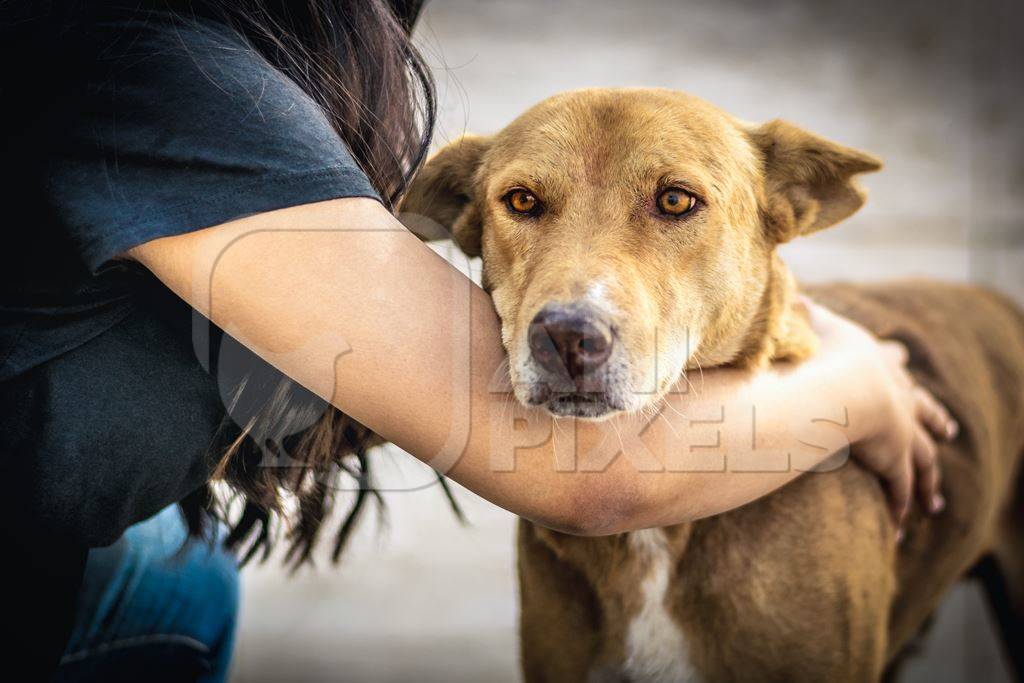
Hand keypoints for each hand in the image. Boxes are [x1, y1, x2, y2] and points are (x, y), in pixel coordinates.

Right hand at [804, 299, 956, 530]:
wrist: (838, 382)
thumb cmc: (814, 350)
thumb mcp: (801, 322)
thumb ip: (791, 310)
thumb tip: (779, 293)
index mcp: (871, 361)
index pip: (888, 362)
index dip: (892, 363)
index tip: (900, 357)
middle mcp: (895, 393)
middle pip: (921, 408)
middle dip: (933, 418)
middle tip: (947, 428)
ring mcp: (900, 427)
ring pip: (923, 457)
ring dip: (929, 480)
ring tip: (935, 503)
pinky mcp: (897, 458)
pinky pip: (901, 489)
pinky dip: (902, 506)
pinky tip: (901, 527)